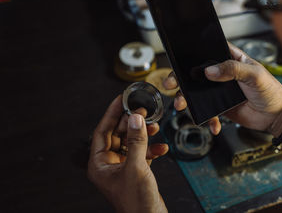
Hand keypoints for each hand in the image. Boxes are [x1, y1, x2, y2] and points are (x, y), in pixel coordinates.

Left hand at [88, 95, 168, 212]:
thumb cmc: (136, 202)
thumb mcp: (136, 167)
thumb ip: (136, 141)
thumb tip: (136, 119)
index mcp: (100, 164)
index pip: (102, 131)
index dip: (112, 114)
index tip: (120, 100)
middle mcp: (109, 164)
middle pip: (118, 135)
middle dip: (131, 123)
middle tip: (141, 110)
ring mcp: (122, 168)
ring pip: (131, 143)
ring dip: (143, 134)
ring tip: (153, 126)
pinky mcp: (136, 172)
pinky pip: (142, 153)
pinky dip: (151, 149)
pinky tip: (161, 147)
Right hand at [163, 43, 281, 135]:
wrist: (277, 117)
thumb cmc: (271, 91)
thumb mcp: (255, 75)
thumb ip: (233, 70)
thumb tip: (210, 71)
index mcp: (232, 59)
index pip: (209, 52)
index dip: (193, 54)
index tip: (180, 60)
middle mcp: (223, 74)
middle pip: (196, 73)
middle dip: (181, 79)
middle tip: (171, 84)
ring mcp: (219, 91)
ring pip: (197, 93)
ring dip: (187, 99)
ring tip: (182, 105)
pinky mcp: (220, 107)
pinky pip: (207, 112)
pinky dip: (207, 119)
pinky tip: (213, 124)